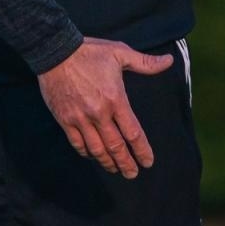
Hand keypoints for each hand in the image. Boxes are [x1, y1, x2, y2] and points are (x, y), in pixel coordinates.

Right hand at [37, 38, 172, 178]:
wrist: (55, 51)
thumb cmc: (89, 51)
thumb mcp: (119, 53)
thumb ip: (145, 63)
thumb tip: (169, 61)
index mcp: (115, 99)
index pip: (133, 132)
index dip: (142, 150)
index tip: (148, 161)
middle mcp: (99, 113)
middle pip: (116, 146)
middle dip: (126, 163)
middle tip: (133, 174)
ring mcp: (80, 119)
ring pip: (96, 149)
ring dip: (107, 162)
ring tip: (115, 169)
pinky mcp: (65, 120)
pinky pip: (77, 143)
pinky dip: (87, 153)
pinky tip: (94, 156)